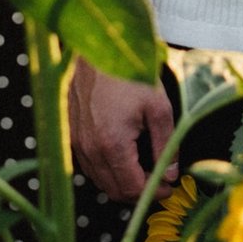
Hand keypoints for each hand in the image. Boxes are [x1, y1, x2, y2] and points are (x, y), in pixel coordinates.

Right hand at [70, 58, 175, 203]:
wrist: (96, 48)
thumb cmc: (128, 74)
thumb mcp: (159, 108)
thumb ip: (166, 147)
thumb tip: (171, 175)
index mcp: (112, 145)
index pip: (132, 189)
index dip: (154, 193)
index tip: (169, 186)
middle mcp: (89, 148)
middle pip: (113, 190)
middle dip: (138, 192)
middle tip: (159, 180)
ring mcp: (76, 141)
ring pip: (99, 179)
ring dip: (121, 182)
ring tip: (143, 168)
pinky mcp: (71, 132)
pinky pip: (88, 164)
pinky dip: (106, 169)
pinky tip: (122, 155)